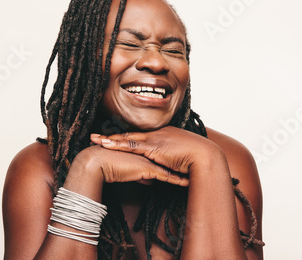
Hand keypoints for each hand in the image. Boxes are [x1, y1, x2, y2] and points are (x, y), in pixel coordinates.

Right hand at [74, 145, 188, 186]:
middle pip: (169, 158)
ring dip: (183, 171)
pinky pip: (166, 176)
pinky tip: (186, 183)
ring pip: (171, 166)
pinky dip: (177, 180)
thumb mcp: (127, 171)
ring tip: (195, 175)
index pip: (161, 155)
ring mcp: (149, 159)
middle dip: (182, 162)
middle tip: (194, 166)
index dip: (173, 159)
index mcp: (143, 150)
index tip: (183, 162)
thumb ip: (140, 174)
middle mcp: (148, 152)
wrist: (99, 162)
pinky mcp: (147, 168)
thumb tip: (150, 180)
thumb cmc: (109, 165)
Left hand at [90, 126, 224, 174]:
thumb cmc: (198, 159)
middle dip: (112, 135)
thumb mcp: (181, 158)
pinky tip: (106, 145)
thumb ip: (170, 160)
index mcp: (163, 134)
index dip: (125, 137)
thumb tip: (164, 167)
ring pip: (127, 138)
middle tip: (95, 135)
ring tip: (95, 140)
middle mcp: (157, 134)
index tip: (112, 137)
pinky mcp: (154, 147)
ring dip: (110, 139)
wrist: (206, 156)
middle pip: (130, 134)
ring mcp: (155, 139)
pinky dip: (118, 145)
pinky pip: (132, 145)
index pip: (139, 136)